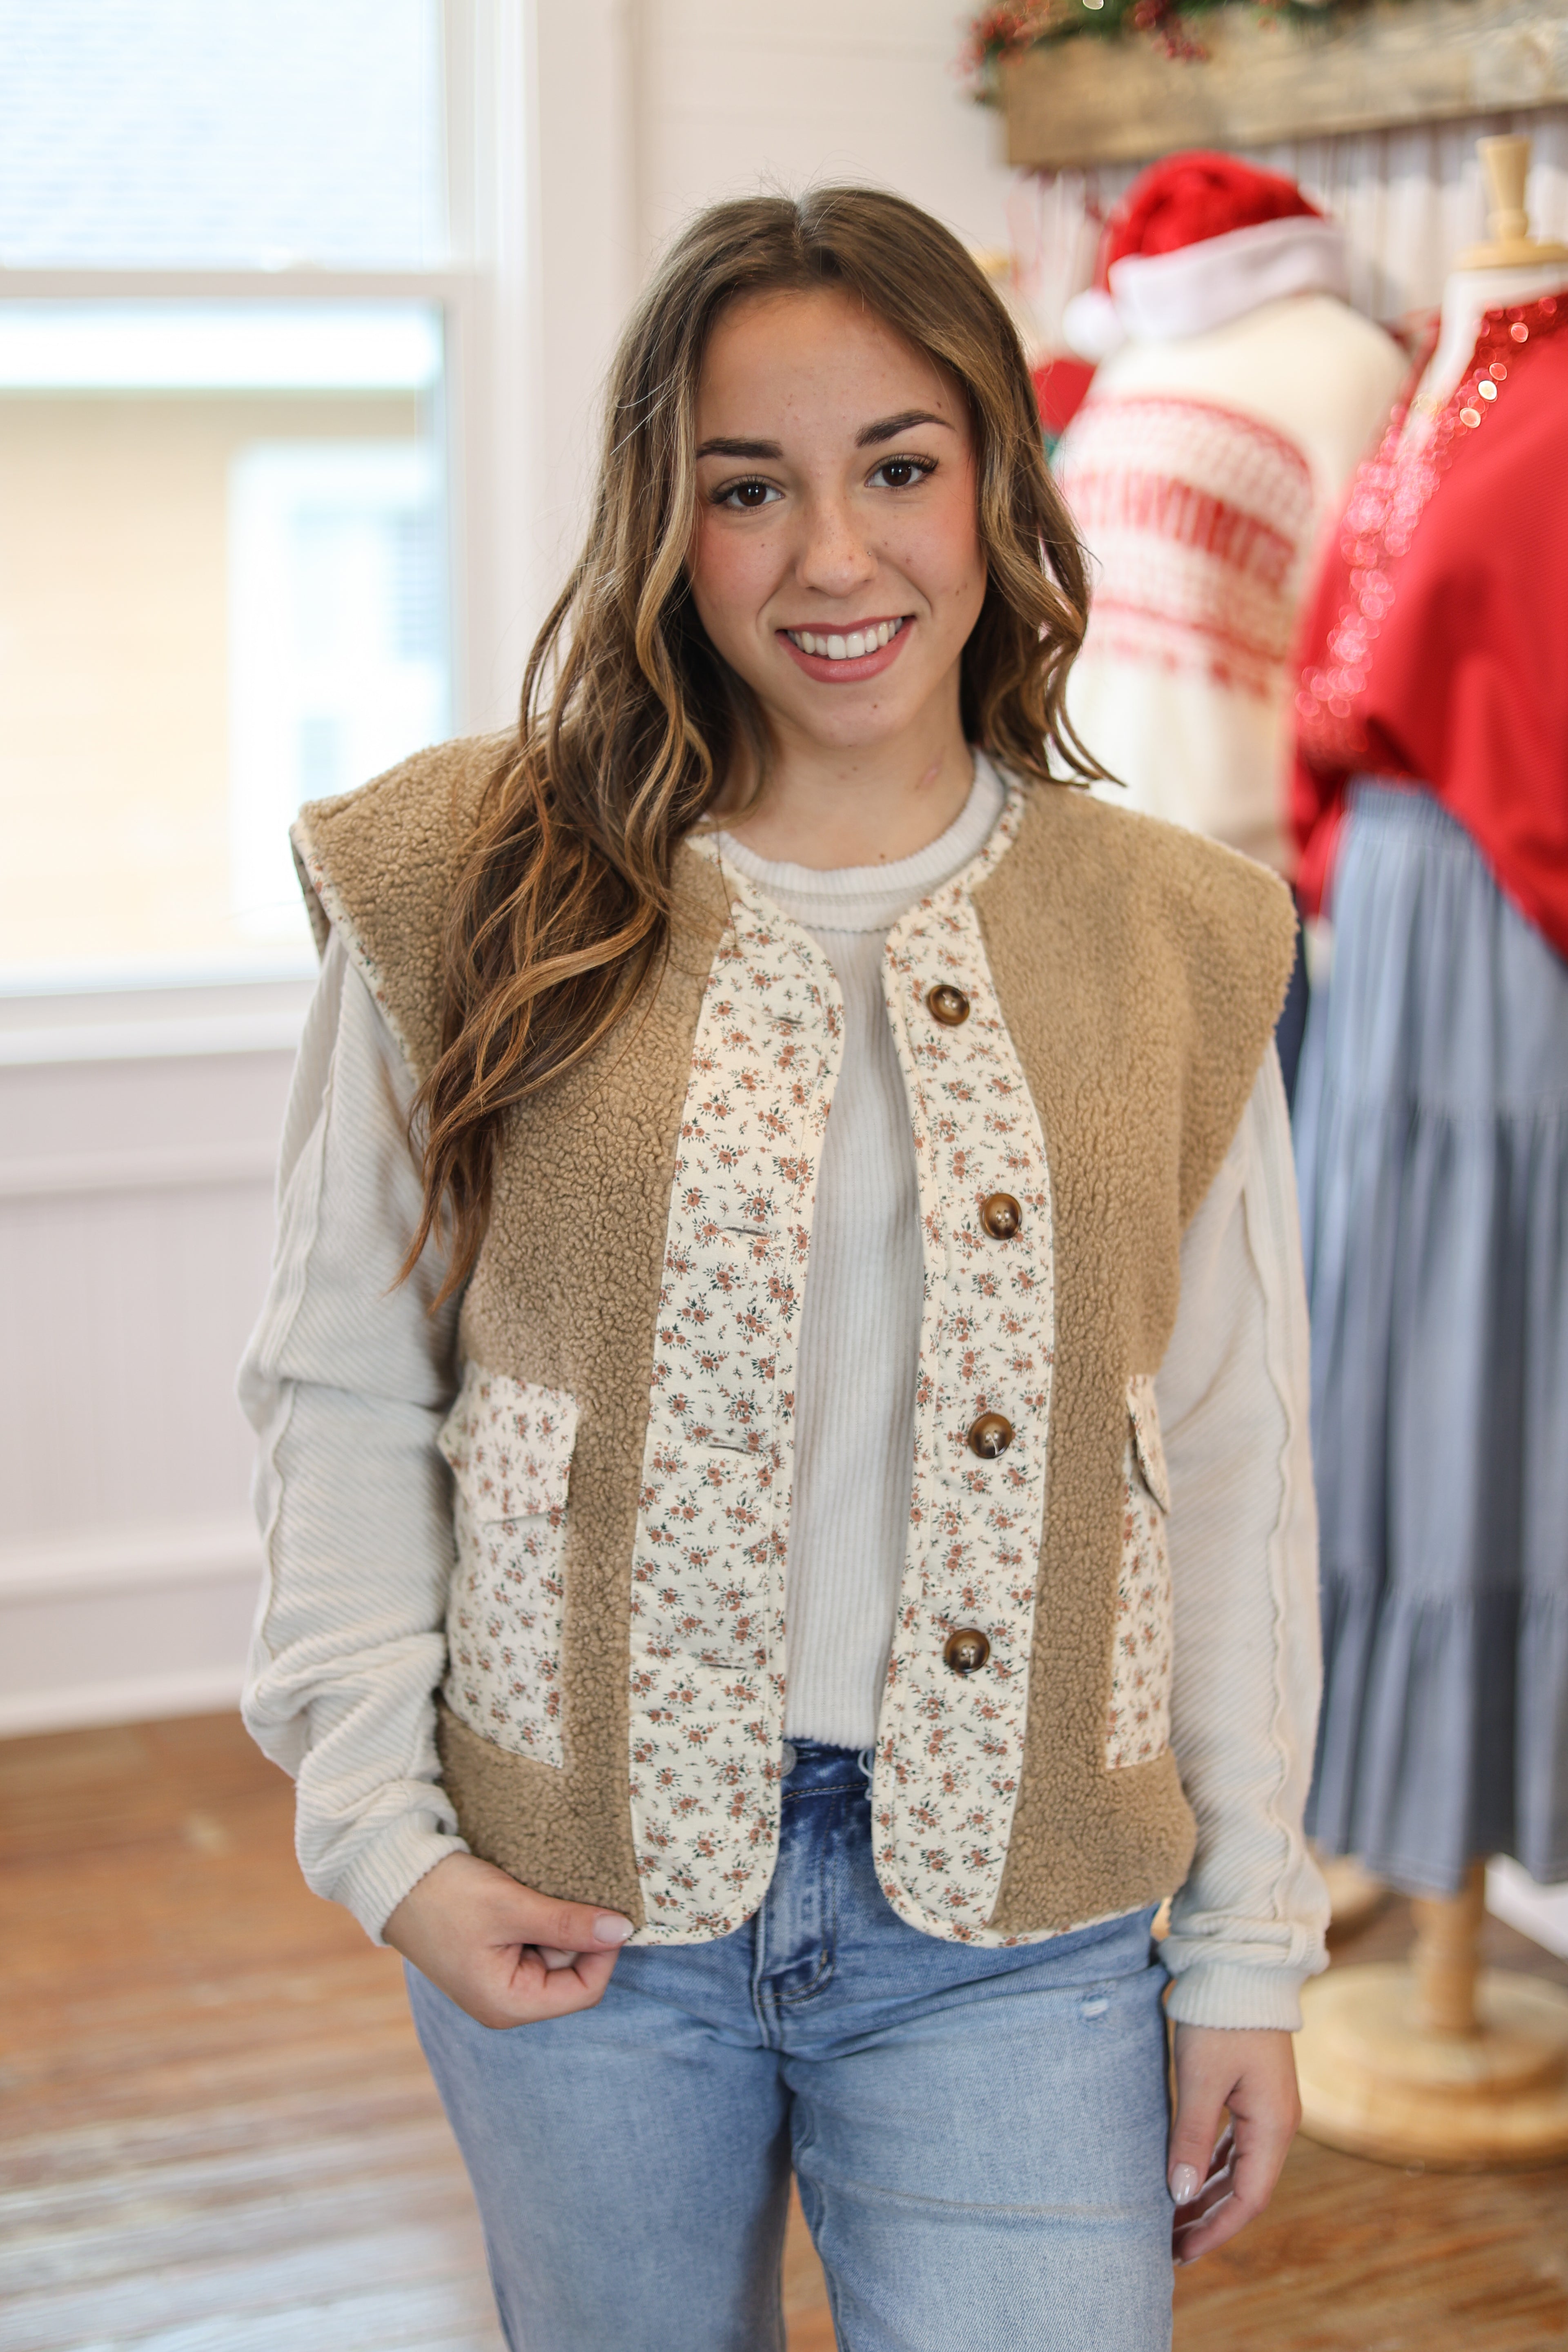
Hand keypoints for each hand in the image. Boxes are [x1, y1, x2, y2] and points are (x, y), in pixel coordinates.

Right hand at [383, 1850, 633, 2028]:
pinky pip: (536, 1942)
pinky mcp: (495, 1956)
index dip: (603, 1951)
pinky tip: (524, 1897)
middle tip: (555, 1896)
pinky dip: (540, 1919)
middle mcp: (505, 2002)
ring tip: (531, 1895)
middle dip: (574, 1934)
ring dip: (556, 1923)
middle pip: (572, 1973)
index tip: (606, 1909)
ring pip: (557, 1954)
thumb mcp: (511, 1907)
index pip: (585, 1990)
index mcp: (507, 2004)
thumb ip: (568, 1923)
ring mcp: (499, 1979)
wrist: (394, 1875)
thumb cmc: (446, 1895)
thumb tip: (623, 1931)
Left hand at [1167, 2023, 1299, 2264]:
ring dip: (1208, 2194)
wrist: (1240, 1968)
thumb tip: (1180, 2195)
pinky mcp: (1253, 2092)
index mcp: (1273, 2126)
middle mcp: (1277, 2124)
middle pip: (1244, 2188)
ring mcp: (1267, 2108)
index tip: (1181, 2252)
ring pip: (1238, 2167)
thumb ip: (1191, 2138)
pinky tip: (1188, 2177)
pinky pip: (1234, 2144)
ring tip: (1173, 2219)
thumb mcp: (1200, 2080)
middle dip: (1208, 2218)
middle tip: (1168, 2245)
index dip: (1215, 2229)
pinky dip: (1212, 2165)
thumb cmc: (1220, 2020)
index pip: (1247, 2198)